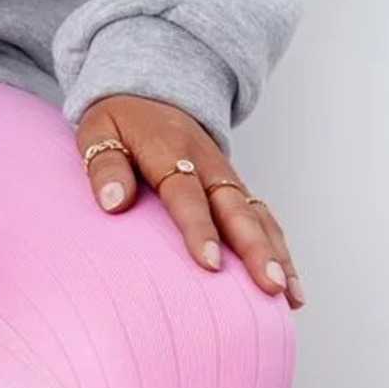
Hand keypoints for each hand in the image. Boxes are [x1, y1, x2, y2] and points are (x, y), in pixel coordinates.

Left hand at [76, 94, 303, 307]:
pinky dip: (280, 251)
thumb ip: (104, 165)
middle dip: (257, 249)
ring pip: (259, 217)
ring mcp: (227, 178)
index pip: (187, 193)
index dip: (199, 228)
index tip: (209, 263)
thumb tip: (114, 201)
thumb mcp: (98, 132)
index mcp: (171, 150)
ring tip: (288, 295)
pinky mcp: (235, 190)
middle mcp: (208, 164)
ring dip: (277, 255)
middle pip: (237, 209)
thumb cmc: (119, 122)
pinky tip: (290, 289)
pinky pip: (263, 221)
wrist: (150, 92)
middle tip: (269, 285)